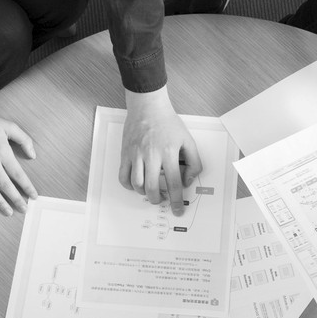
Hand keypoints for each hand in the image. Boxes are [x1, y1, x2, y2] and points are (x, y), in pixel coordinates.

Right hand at [0, 113, 36, 213]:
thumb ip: (24, 140)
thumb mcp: (10, 127)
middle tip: (24, 209)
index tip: (34, 196)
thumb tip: (33, 156)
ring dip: (0, 202)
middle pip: (6, 185)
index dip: (27, 186)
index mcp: (3, 153)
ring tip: (8, 212)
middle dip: (16, 199)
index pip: (18, 174)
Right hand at [122, 88, 200, 212]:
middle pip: (153, 188)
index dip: (176, 200)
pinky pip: (123, 176)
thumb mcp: (188, 140)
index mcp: (168, 153)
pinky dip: (128, 185)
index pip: (174, 183)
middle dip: (158, 200)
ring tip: (150, 192)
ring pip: (136, 184)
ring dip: (144, 193)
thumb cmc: (168, 123)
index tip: (177, 210)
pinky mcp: (125, 153)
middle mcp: (151, 155)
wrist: (148, 107)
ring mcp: (136, 155)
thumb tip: (188, 180)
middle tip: (161, 200)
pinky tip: (136, 184)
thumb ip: (194, 162)